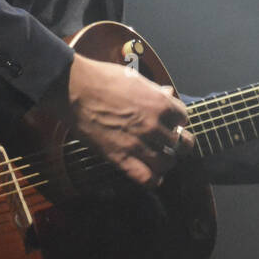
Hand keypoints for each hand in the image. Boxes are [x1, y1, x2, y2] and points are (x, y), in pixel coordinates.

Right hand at [54, 54, 192, 186]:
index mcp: (160, 103)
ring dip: (166, 162)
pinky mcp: (120, 157)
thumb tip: (168, 92)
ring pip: (166, 162)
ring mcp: (138, 143)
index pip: (183, 118)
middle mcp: (154, 125)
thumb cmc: (103, 78)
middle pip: (180, 143)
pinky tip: (152, 177)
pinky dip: (153, 180)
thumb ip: (154, 90)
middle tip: (171, 144)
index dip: (178, 121)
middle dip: (178, 144)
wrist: (75, 88)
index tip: (171, 123)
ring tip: (161, 160)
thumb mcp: (135, 78)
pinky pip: (146, 178)